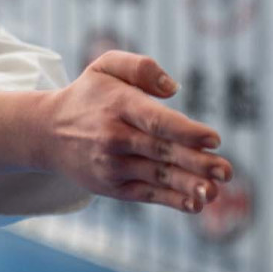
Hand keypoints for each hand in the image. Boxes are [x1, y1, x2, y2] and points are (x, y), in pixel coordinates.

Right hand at [38, 51, 231, 212]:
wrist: (47, 133)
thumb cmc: (88, 96)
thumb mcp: (105, 67)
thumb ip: (141, 67)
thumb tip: (174, 90)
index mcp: (118, 105)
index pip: (156, 120)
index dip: (186, 131)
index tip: (213, 139)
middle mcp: (114, 137)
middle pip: (162, 151)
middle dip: (197, 162)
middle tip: (225, 170)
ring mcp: (113, 165)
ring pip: (158, 176)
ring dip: (189, 186)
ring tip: (214, 191)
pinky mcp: (112, 186)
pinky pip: (147, 194)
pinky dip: (172, 201)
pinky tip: (195, 204)